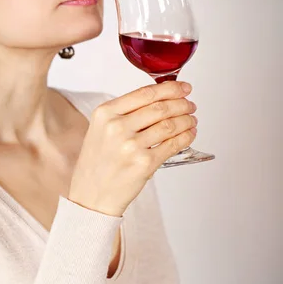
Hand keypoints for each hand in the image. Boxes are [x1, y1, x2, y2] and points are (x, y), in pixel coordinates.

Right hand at [68, 81, 196, 216]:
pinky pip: (172, 145)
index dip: (170, 88)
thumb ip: (124, 113)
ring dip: (186, 120)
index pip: (144, 93)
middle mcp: (117, 127)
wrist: (91, 195)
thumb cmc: (97, 163)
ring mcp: (131, 146)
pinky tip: (189, 134)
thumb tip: (159, 100)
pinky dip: (185, 137)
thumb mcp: (100, 129)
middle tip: (190, 105)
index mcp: (105, 113)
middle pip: (160, 107)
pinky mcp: (144, 163)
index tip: (183, 88)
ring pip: (169, 125)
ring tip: (191, 120)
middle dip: (181, 104)